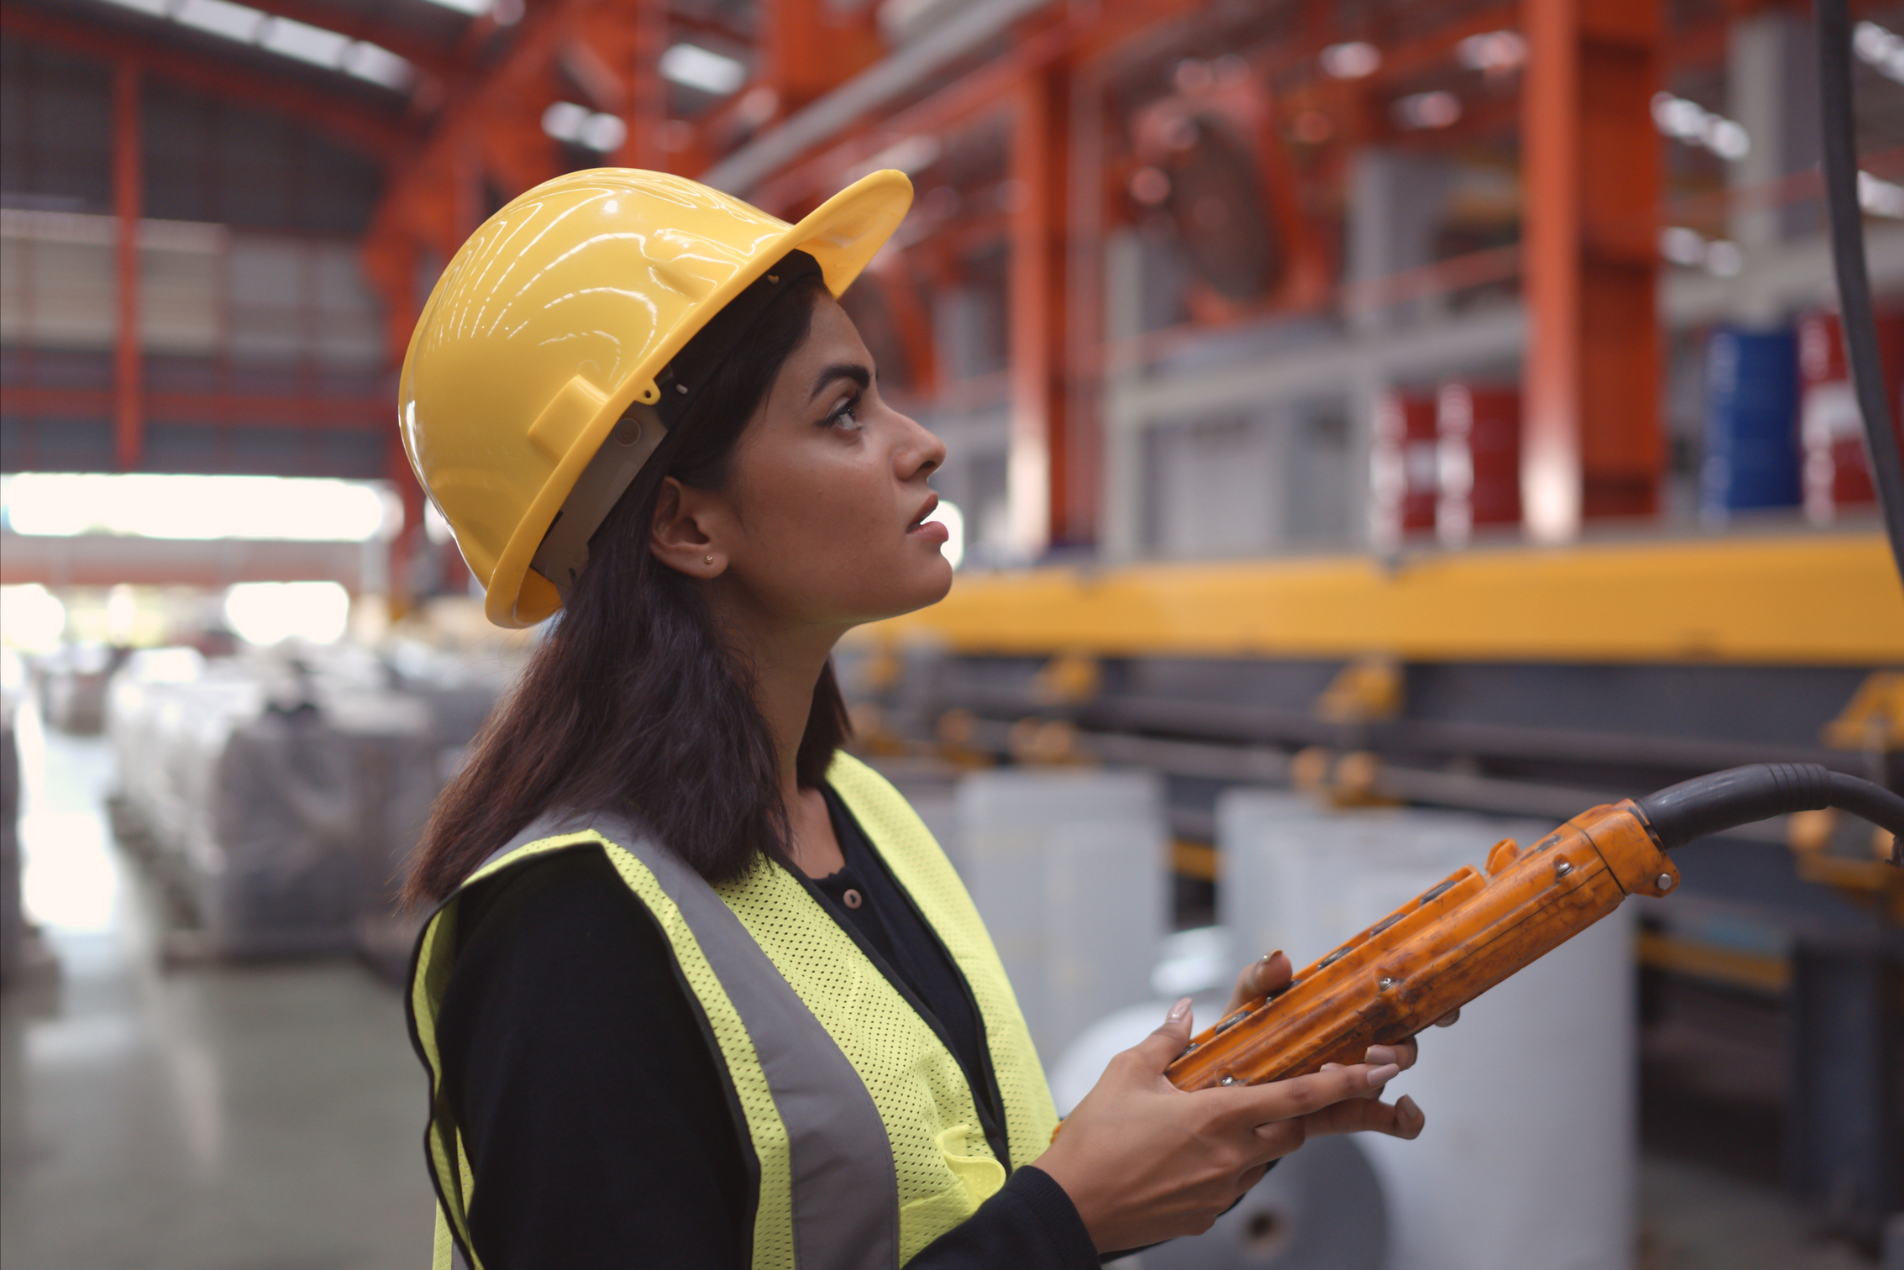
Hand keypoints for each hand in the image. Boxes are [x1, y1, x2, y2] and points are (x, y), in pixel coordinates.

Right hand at [1032, 998, 1404, 1251]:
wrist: (1072, 1207)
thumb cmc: (1096, 1139)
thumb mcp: (1125, 1074)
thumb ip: (1166, 1040)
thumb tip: (1185, 1012)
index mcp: (1219, 1116)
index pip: (1298, 1097)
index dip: (1344, 1083)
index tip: (1377, 1071)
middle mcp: (1231, 1157)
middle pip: (1292, 1132)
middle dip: (1294, 1112)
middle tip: (1274, 1094)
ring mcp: (1222, 1191)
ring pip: (1262, 1159)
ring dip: (1253, 1139)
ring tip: (1207, 1126)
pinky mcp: (1207, 1215)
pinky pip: (1233, 1185)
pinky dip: (1223, 1166)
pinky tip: (1185, 1158)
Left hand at [1216, 949, 1461, 1138]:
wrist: (1224, 1086)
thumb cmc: (1243, 1035)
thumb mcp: (1248, 1003)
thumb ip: (1260, 980)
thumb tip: (1280, 959)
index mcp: (1342, 1008)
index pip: (1394, 999)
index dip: (1426, 998)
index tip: (1446, 1004)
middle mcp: (1358, 1040)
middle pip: (1404, 1039)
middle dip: (1402, 1044)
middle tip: (1374, 1049)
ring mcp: (1355, 1076)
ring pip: (1391, 1074)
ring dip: (1382, 1075)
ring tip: (1345, 1073)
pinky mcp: (1346, 1110)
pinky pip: (1389, 1119)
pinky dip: (1406, 1120)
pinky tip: (1407, 1112)